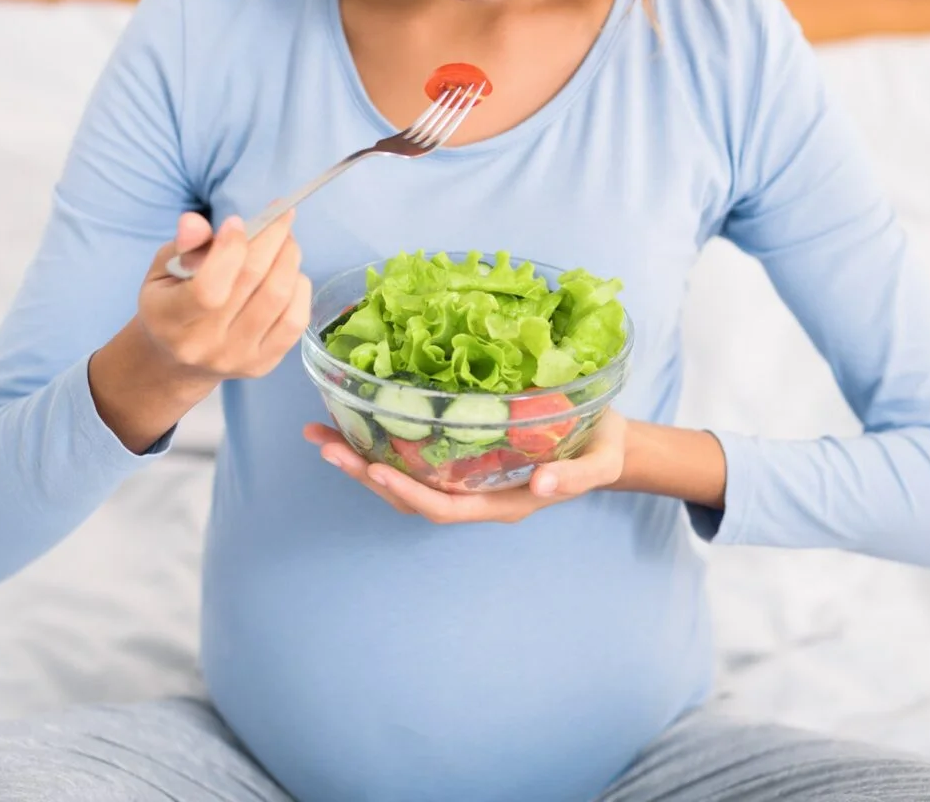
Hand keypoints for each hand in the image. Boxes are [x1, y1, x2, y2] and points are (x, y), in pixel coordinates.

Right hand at [138, 208, 311, 381]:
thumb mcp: (164, 270)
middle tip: (280, 217)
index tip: (237, 222)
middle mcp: (205, 343)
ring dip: (289, 258)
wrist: (178, 362)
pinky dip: (300, 287)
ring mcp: (238, 357)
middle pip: (251, 281)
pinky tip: (291, 273)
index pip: (209, 286)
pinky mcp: (264, 364)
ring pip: (278, 296)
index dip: (230, 248)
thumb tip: (195, 221)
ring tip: (286, 241)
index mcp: (170, 318)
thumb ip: (183, 246)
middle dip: (272, 238)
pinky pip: (296, 319)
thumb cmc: (171, 304)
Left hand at [304, 410, 628, 523]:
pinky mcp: (463, 456)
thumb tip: (543, 485)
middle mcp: (476, 494)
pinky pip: (416, 458)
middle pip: (410, 496)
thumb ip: (575, 476)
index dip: (407, 492)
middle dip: (364, 475)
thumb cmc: (603, 448)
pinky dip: (382, 442)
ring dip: (361, 460)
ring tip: (322, 435)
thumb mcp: (601, 461)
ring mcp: (467, 478)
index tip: (373, 470)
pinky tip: (357, 421)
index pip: (444, 508)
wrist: (607, 440)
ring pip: (405, 478)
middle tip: (324, 446)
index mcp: (503, 502)